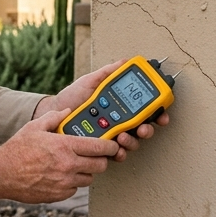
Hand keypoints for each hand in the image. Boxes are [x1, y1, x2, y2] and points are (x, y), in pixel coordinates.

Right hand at [0, 109, 119, 203]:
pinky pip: (74, 189)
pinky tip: (61, 175)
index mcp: (65, 146)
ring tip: (74, 165)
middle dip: (101, 160)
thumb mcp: (34, 127)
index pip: (100, 147)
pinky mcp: (59, 194)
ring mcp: (64, 182)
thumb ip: (54, 118)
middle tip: (94, 155)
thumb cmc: (17, 149)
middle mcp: (68, 165)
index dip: (110, 146)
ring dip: (86, 172)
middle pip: (100, 165)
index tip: (112, 145)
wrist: (1, 173)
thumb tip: (68, 111)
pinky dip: (72, 183)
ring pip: (89, 178)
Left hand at [33, 59, 170, 154]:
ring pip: (132, 143)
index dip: (157, 113)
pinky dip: (119, 153)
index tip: (161, 114)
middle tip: (142, 128)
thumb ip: (108, 73)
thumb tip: (124, 62)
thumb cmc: (72, 97)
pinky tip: (115, 149)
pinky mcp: (100, 149)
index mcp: (120, 106)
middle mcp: (119, 122)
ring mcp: (111, 136)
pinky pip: (115, 154)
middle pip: (143, 129)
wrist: (54, 112)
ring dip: (132, 141)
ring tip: (123, 136)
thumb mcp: (90, 82)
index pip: (144, 110)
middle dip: (147, 130)